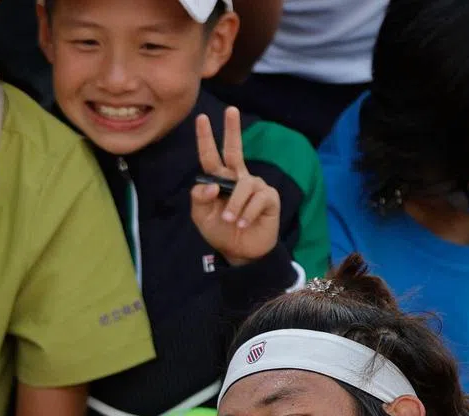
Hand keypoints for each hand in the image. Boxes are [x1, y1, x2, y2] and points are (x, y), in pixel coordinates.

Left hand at [192, 107, 280, 264]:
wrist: (241, 252)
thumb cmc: (221, 232)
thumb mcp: (202, 217)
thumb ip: (200, 199)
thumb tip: (211, 183)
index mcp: (219, 180)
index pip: (211, 156)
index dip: (205, 138)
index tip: (201, 118)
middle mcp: (238, 178)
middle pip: (234, 149)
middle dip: (232, 129)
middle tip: (231, 110)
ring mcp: (255, 186)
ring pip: (243, 186)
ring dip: (234, 205)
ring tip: (230, 221)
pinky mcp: (269, 197)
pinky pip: (257, 199)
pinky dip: (247, 213)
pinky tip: (243, 224)